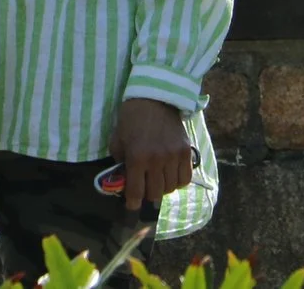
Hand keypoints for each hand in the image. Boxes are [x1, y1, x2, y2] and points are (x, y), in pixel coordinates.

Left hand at [107, 97, 191, 212]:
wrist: (154, 98)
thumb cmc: (131, 120)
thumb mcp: (117, 141)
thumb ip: (119, 164)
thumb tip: (123, 182)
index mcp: (137, 157)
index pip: (136, 192)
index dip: (133, 203)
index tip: (132, 205)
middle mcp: (157, 160)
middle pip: (155, 193)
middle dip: (147, 195)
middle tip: (145, 188)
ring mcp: (173, 156)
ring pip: (170, 188)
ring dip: (163, 188)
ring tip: (158, 180)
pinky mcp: (186, 151)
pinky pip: (185, 179)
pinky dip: (178, 182)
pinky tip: (171, 175)